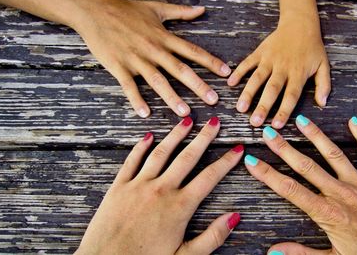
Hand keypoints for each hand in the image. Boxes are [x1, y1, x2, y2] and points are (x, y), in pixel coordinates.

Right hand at [75, 0, 230, 117]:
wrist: (94, 10)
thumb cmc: (126, 9)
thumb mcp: (156, 8)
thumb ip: (181, 12)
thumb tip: (202, 10)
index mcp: (164, 37)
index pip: (192, 51)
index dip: (210, 61)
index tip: (226, 73)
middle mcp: (153, 49)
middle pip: (180, 69)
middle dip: (198, 85)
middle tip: (213, 100)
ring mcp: (136, 59)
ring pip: (158, 81)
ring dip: (172, 97)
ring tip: (185, 113)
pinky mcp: (119, 66)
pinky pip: (129, 86)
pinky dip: (136, 100)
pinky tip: (145, 114)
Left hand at [76, 117, 242, 253]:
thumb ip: (212, 237)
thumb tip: (234, 217)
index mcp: (180, 207)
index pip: (209, 177)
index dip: (226, 162)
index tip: (237, 149)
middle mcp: (161, 190)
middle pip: (188, 157)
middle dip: (204, 138)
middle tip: (215, 123)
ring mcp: (138, 185)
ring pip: (161, 153)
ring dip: (176, 135)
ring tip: (187, 120)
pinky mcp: (119, 187)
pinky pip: (132, 161)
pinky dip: (141, 147)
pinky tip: (149, 136)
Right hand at [227, 15, 329, 128]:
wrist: (300, 23)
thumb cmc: (312, 48)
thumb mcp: (324, 65)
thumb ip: (324, 85)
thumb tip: (322, 103)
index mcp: (298, 73)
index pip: (291, 95)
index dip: (284, 110)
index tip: (276, 125)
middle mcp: (283, 67)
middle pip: (272, 89)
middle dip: (262, 106)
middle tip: (255, 122)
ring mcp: (270, 59)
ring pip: (257, 77)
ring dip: (248, 93)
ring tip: (240, 108)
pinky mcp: (260, 51)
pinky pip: (248, 62)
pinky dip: (238, 72)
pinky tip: (230, 83)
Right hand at [244, 116, 356, 253]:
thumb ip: (302, 254)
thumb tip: (273, 252)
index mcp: (327, 213)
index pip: (290, 189)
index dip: (268, 174)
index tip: (253, 161)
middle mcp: (341, 193)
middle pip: (306, 166)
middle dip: (284, 148)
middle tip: (269, 133)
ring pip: (333, 154)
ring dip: (316, 136)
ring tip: (301, 119)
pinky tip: (354, 121)